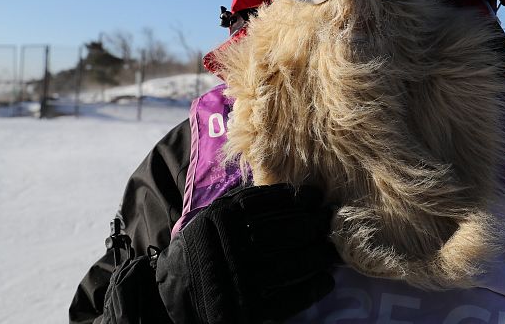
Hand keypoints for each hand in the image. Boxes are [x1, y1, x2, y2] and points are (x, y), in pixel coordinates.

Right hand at [157, 184, 337, 323]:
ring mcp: (237, 278)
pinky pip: (286, 299)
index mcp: (222, 218)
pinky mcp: (244, 309)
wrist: (172, 295)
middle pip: (284, 232)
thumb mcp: (215, 216)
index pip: (269, 203)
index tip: (317, 198)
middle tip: (331, 224)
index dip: (298, 199)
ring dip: (317, 258)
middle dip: (313, 226)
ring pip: (289, 265)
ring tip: (332, 252)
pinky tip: (326, 281)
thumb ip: (247, 203)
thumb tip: (297, 193)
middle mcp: (230, 245)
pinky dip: (310, 290)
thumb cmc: (202, 247)